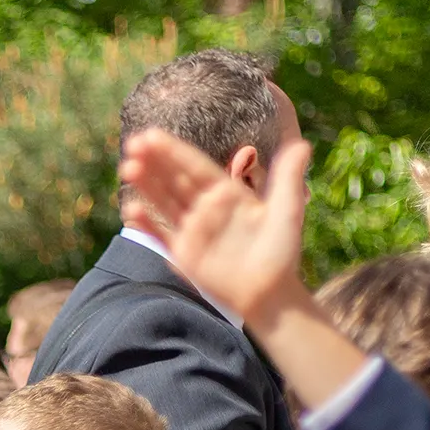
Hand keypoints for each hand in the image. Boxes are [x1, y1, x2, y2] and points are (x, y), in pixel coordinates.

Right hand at [118, 130, 314, 324]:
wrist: (271, 294)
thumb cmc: (281, 252)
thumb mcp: (287, 209)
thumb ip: (288, 176)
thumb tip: (302, 144)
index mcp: (226, 193)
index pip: (195, 166)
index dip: (174, 151)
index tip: (152, 135)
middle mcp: (206, 209)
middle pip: (174, 180)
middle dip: (153, 162)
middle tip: (133, 143)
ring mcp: (192, 231)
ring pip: (163, 202)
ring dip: (145, 185)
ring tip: (127, 167)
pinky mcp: (184, 255)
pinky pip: (161, 236)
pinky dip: (146, 225)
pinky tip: (132, 210)